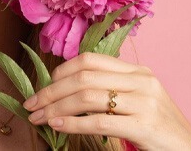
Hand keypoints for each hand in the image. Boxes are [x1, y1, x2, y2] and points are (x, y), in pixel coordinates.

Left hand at [22, 52, 190, 150]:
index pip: (89, 60)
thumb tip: (66, 90)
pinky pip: (99, 121)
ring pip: (87, 97)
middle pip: (83, 77)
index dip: (60, 72)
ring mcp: (145, 102)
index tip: (42, 87)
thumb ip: (110, 91)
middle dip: (51, 91)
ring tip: (40, 118)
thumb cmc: (159, 131)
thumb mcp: (137, 102)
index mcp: (138, 71)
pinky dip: (73, 123)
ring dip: (56, 108)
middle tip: (31, 105)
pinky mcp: (145, 126)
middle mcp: (142, 81)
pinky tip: (58, 126)